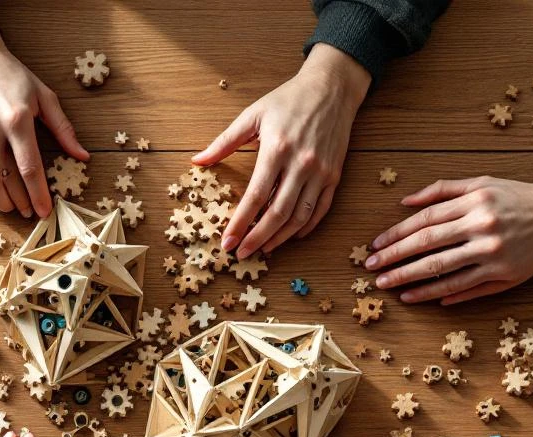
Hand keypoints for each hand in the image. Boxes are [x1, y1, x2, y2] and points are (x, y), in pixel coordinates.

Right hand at [0, 16, 88, 217]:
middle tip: (27, 211)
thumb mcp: (43, 95)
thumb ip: (63, 128)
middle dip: (17, 203)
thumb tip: (83, 156)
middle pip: (0, 181)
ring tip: (7, 205)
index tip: (45, 211)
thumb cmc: (10, 75)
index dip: (38, 195)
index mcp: (16, 119)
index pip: (29, 168)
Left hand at [192, 43, 369, 258]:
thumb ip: (224, 142)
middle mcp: (301, 164)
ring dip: (281, 237)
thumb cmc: (288, 99)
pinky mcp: (334, 175)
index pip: (255, 196)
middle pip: (278, 213)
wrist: (332, 87)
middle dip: (257, 238)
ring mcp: (320, 172)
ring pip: (300, 216)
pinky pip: (321, 209)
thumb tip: (197, 160)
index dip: (241, 223)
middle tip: (241, 253)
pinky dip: (306, 227)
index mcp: (277, 149)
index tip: (228, 241)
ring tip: (264, 248)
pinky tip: (292, 235)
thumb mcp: (252, 115)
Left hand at [367, 177, 532, 303]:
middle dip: (395, 258)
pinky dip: (438, 294)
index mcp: (473, 202)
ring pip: (442, 270)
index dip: (396, 234)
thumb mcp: (480, 183)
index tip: (375, 245)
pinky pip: (464, 287)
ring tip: (388, 286)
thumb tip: (404, 201)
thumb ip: (441, 190)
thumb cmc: (515, 197)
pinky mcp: (504, 275)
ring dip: (410, 280)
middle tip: (372, 269)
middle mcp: (481, 227)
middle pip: (427, 245)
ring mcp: (492, 254)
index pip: (424, 220)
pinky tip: (416, 297)